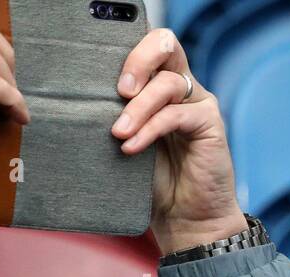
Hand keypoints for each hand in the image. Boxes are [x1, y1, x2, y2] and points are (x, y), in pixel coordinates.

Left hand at [112, 28, 246, 253]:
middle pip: (166, 45)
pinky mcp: (210, 125)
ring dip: (138, 107)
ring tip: (118, 133)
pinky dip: (150, 129)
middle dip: (138, 60)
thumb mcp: (124, 139)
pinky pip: (176, 115)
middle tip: (119, 90)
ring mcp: (199, 106)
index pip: (149, 47)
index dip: (129, 51)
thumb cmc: (154, 182)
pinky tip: (132, 146)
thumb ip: (113, 113)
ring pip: (168, 83)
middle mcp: (183, 90)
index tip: (102, 76)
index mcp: (160, 86)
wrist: (185, 218)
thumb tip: (78, 96)